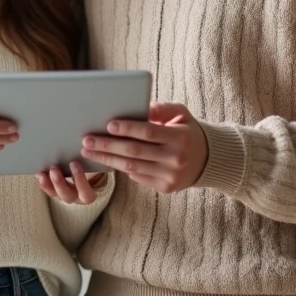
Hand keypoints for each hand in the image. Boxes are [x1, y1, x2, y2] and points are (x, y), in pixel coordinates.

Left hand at [36, 161, 107, 204]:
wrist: (91, 171)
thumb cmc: (95, 166)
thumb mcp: (97, 166)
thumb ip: (95, 160)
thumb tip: (95, 144)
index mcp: (89, 193)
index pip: (87, 194)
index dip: (80, 180)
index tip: (74, 163)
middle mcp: (76, 196)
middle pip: (68, 196)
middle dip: (59, 183)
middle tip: (54, 168)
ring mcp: (65, 193)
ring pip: (55, 194)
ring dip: (48, 184)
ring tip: (42, 173)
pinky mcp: (55, 189)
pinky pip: (48, 189)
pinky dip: (43, 181)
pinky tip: (39, 173)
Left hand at [80, 103, 207, 193]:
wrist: (208, 160)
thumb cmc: (188, 132)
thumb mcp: (181, 114)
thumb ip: (161, 109)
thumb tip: (139, 107)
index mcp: (180, 138)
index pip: (149, 132)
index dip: (128, 128)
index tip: (108, 125)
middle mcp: (175, 159)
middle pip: (135, 152)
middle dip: (108, 146)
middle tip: (87, 140)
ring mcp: (170, 176)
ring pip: (132, 168)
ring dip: (107, 159)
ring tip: (89, 151)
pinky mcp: (164, 188)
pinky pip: (137, 177)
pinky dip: (120, 168)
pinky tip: (105, 160)